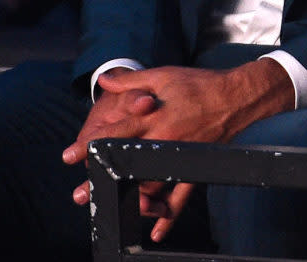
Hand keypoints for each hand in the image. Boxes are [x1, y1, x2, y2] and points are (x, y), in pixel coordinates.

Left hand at [62, 59, 294, 240]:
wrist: (237, 97)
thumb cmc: (200, 84)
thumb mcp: (164, 75)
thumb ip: (132, 81)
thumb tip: (104, 81)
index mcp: (155, 117)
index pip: (116, 133)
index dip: (91, 144)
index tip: (69, 156)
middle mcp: (164, 140)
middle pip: (127, 163)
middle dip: (101, 179)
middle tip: (80, 194)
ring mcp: (179, 157)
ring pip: (150, 183)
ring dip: (128, 198)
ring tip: (108, 209)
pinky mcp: (194, 167)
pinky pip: (181, 196)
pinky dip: (169, 216)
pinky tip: (157, 231)